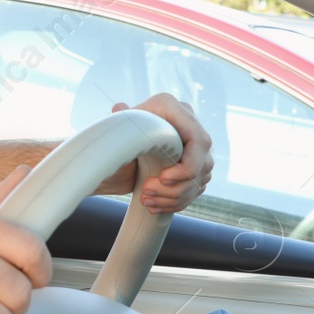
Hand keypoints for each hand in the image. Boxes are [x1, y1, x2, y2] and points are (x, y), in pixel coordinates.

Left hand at [110, 94, 213, 213]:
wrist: (112, 155)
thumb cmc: (113, 137)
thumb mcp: (116, 128)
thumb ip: (120, 119)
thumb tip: (118, 108)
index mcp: (171, 107)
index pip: (198, 141)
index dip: (187, 164)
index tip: (163, 179)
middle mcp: (188, 124)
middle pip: (202, 164)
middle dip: (175, 186)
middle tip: (146, 191)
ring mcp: (194, 148)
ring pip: (198, 181)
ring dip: (172, 196)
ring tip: (146, 199)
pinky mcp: (193, 167)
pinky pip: (194, 190)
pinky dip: (175, 202)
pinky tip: (154, 205)